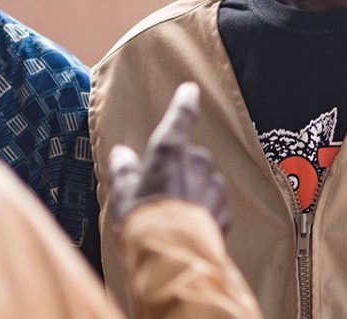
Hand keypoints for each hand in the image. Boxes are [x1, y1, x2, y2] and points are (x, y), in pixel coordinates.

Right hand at [108, 82, 228, 229]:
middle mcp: (197, 162)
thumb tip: (122, 155)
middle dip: (178, 170)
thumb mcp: (123, 194)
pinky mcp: (225, 211)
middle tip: (158, 193)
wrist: (172, 258)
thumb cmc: (142, 221)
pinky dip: (203, 211)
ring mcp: (214, 186)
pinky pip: (213, 204)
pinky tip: (187, 228)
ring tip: (172, 216)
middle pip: (189, 157)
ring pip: (203, 181)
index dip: (185, 102)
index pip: (181, 117)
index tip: (191, 90)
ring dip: (192, 192)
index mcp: (169, 150)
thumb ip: (125, 171)